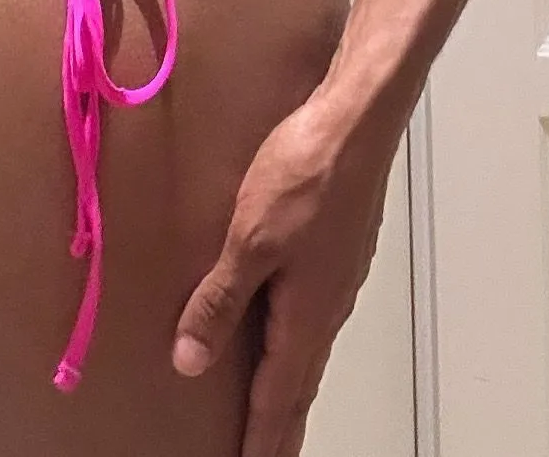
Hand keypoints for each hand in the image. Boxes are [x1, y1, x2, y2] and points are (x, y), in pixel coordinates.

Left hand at [171, 83, 400, 456]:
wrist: (357, 123)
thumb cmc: (307, 174)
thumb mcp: (249, 240)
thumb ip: (219, 300)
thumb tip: (191, 359)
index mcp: (305, 316)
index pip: (278, 397)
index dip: (261, 439)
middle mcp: (327, 308)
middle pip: (300, 384)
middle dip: (281, 427)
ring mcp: (336, 280)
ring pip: (309, 351)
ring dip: (290, 388)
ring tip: (276, 410)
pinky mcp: (337, 253)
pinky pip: (314, 318)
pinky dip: (298, 346)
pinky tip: (289, 333)